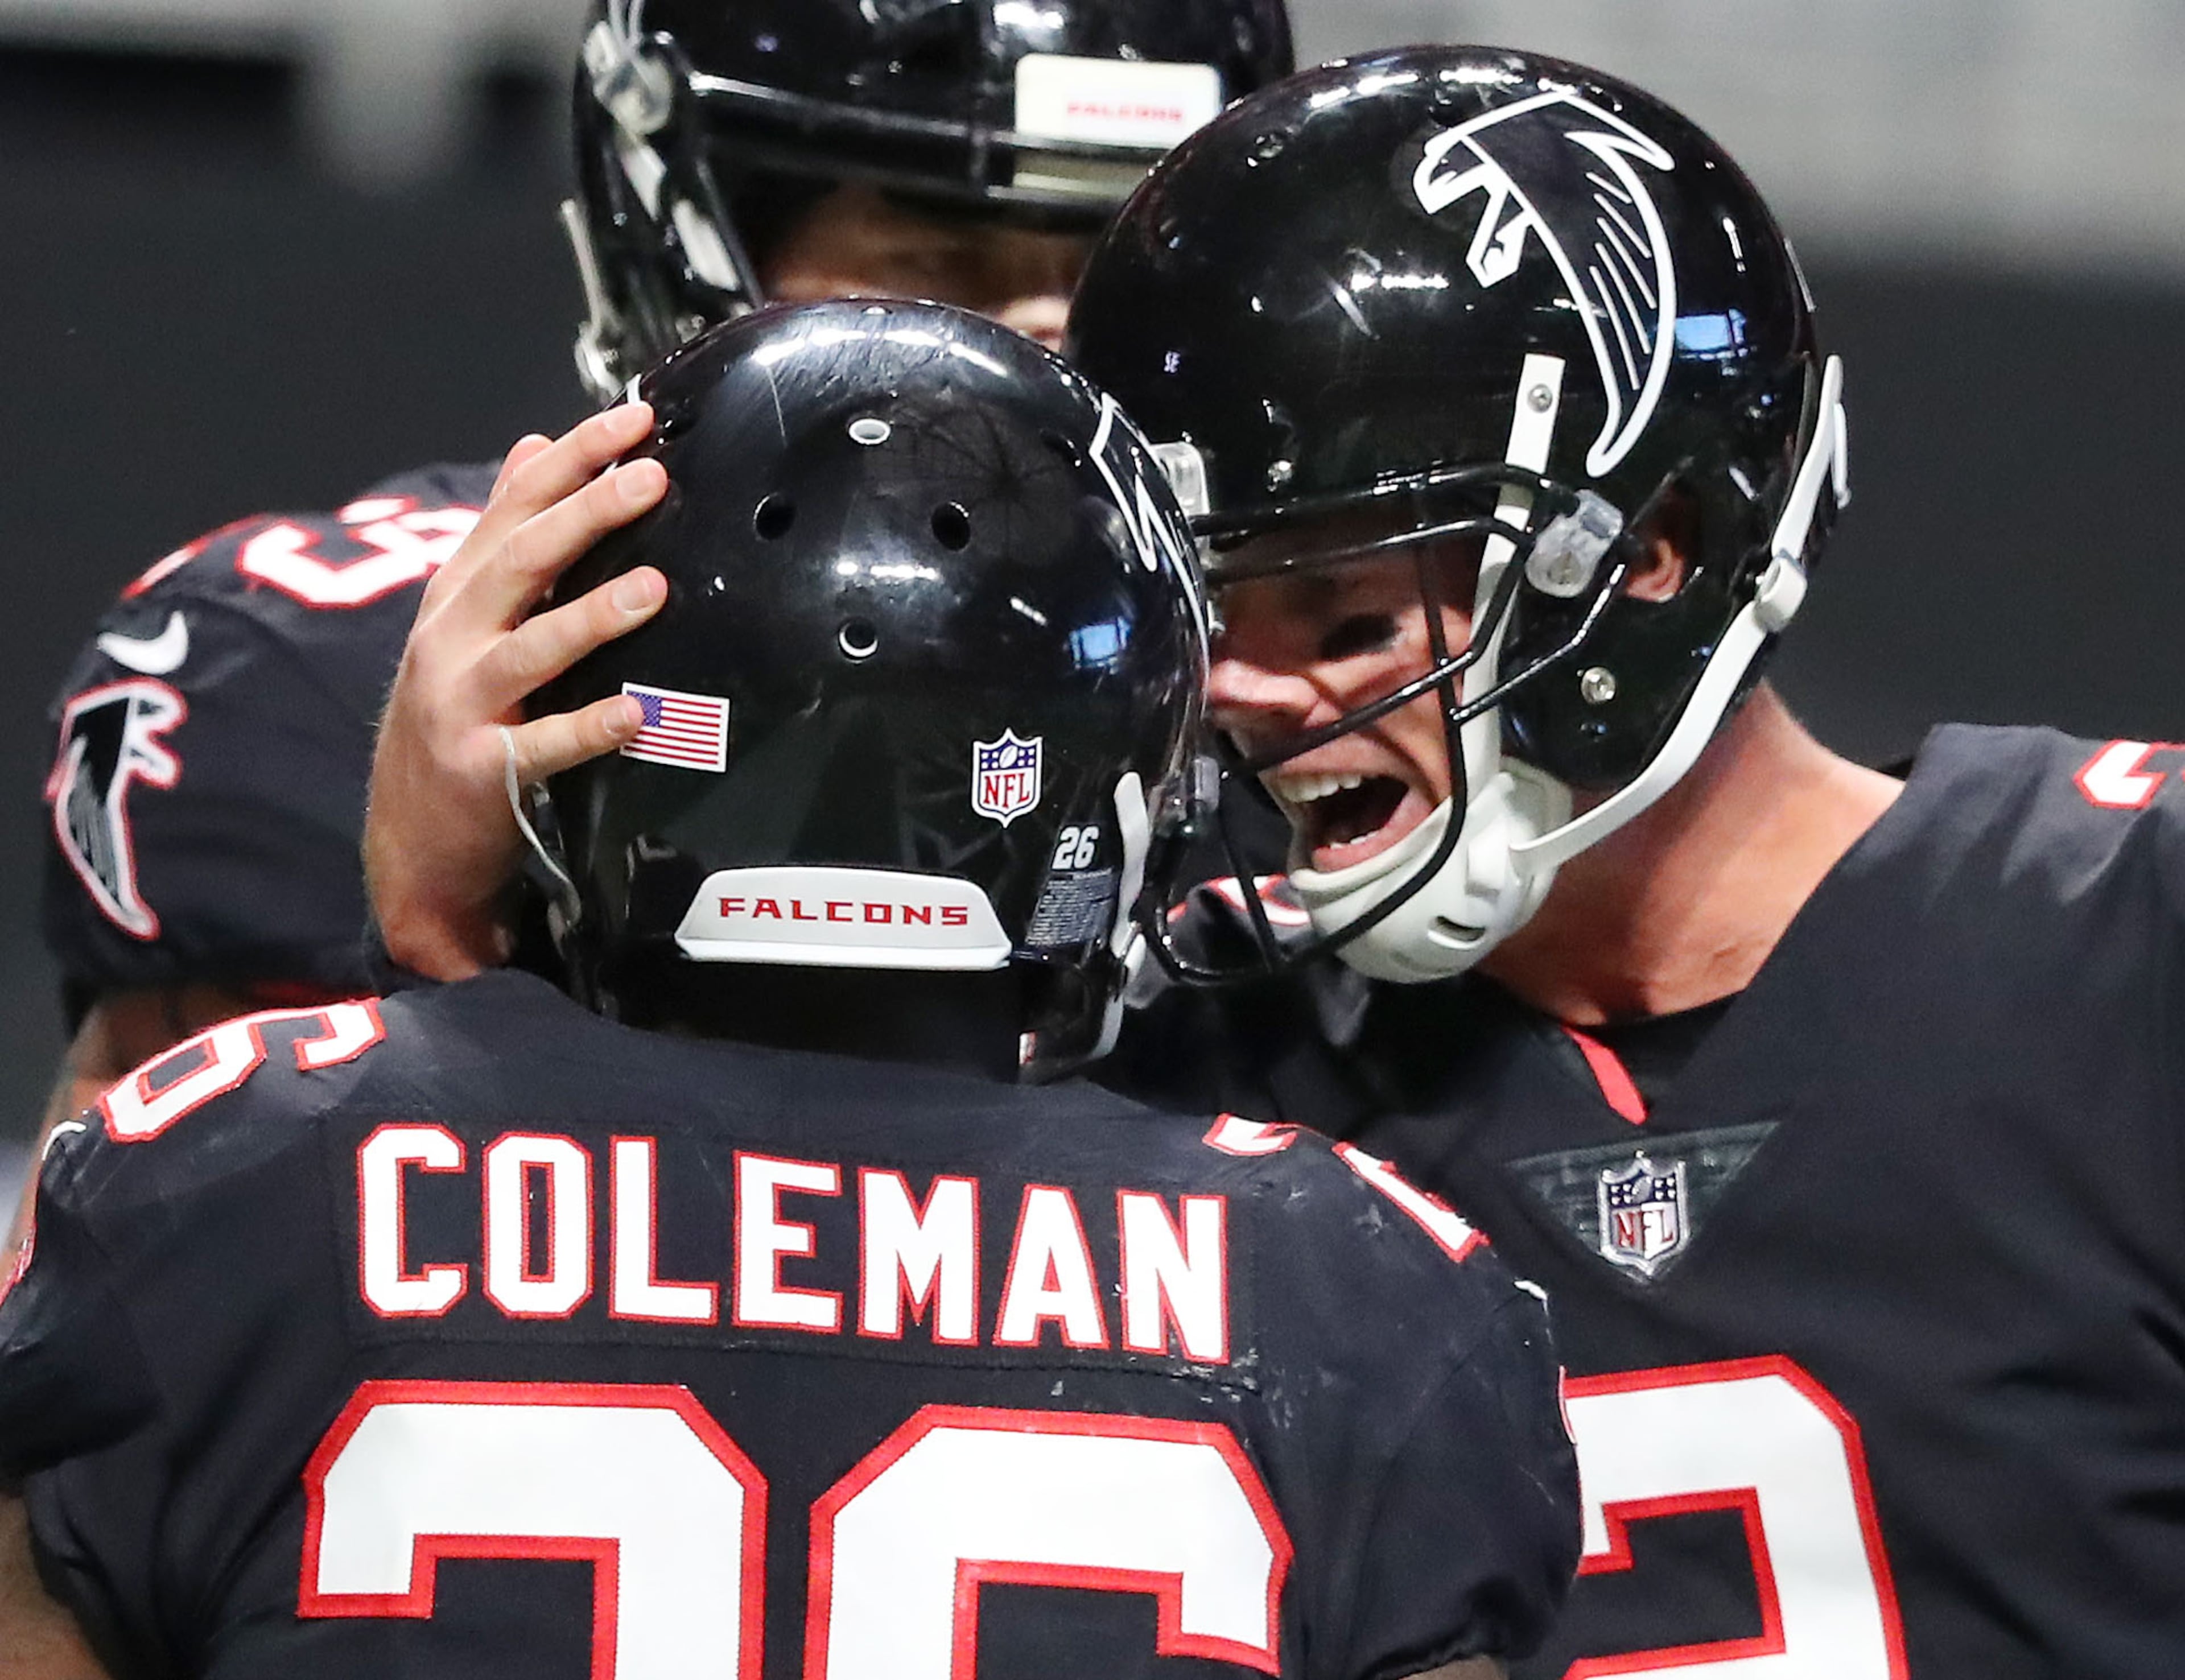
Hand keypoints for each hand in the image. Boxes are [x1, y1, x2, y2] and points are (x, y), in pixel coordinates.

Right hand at [366, 404, 668, 980]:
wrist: (410, 833)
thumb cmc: (456, 711)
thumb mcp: (467, 615)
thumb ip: (504, 533)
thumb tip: (537, 444)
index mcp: (457, 595)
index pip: (515, 508)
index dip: (572, 461)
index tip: (633, 421)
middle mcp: (452, 640)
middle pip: (520, 563)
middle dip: (585, 515)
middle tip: (652, 478)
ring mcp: (462, 705)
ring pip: (529, 650)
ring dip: (592, 616)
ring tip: (653, 587)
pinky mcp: (482, 772)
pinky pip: (542, 747)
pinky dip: (590, 729)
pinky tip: (637, 715)